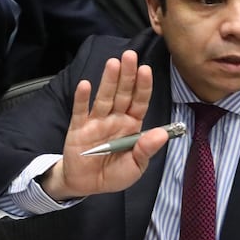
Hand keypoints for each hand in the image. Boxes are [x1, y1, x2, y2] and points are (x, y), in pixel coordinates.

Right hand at [41, 51, 168, 200]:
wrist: (86, 184)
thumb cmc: (113, 174)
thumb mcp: (135, 167)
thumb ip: (146, 149)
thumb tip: (161, 134)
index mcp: (131, 126)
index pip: (139, 102)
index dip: (143, 86)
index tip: (146, 70)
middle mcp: (115, 119)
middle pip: (122, 93)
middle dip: (127, 75)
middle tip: (130, 55)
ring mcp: (96, 122)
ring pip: (104, 97)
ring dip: (108, 80)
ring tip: (113, 63)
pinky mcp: (79, 128)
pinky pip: (81, 111)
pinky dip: (82, 98)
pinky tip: (85, 85)